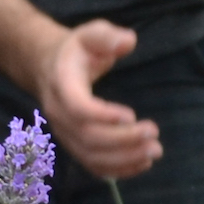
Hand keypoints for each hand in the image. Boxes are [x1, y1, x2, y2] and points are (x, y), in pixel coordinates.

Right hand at [33, 20, 160, 181]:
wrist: (49, 68)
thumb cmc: (77, 51)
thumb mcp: (90, 34)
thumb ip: (107, 36)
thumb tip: (128, 41)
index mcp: (62, 85)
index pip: (77, 107)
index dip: (102, 115)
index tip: (131, 115)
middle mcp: (59, 114)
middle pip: (88, 137)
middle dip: (123, 140)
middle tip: (153, 132)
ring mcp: (65, 133)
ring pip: (91, 156)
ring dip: (124, 158)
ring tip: (154, 151)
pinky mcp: (75, 145)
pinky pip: (93, 165)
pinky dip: (118, 169)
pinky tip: (142, 163)